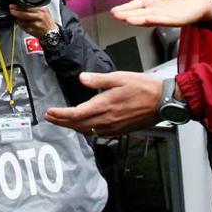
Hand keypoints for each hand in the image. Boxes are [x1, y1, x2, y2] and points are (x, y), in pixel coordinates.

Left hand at [9, 4, 55, 38]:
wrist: (52, 34)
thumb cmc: (47, 23)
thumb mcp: (44, 12)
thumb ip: (35, 8)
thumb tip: (23, 6)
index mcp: (42, 10)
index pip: (29, 7)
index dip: (20, 6)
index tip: (14, 5)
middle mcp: (39, 16)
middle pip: (25, 13)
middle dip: (16, 11)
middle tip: (11, 10)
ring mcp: (36, 24)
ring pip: (23, 20)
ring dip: (18, 19)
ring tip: (16, 17)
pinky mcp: (33, 30)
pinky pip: (23, 26)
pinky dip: (20, 24)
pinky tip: (20, 23)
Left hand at [45, 71, 161, 135]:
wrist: (162, 102)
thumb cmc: (144, 88)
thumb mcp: (120, 77)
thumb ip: (98, 79)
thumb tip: (82, 78)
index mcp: (105, 105)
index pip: (76, 113)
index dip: (61, 114)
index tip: (49, 112)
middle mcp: (107, 119)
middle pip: (78, 124)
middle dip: (62, 122)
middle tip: (49, 118)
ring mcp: (113, 127)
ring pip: (86, 130)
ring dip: (72, 127)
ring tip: (62, 121)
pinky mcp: (119, 130)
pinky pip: (97, 133)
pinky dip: (85, 130)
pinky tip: (83, 126)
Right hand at [111, 0, 211, 26]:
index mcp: (149, 1)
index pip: (133, 5)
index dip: (124, 8)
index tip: (114, 11)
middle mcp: (154, 10)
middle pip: (138, 14)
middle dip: (127, 15)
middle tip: (117, 15)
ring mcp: (163, 16)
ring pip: (147, 19)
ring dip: (137, 19)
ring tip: (127, 19)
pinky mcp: (174, 20)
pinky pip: (162, 20)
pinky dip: (154, 20)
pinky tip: (146, 19)